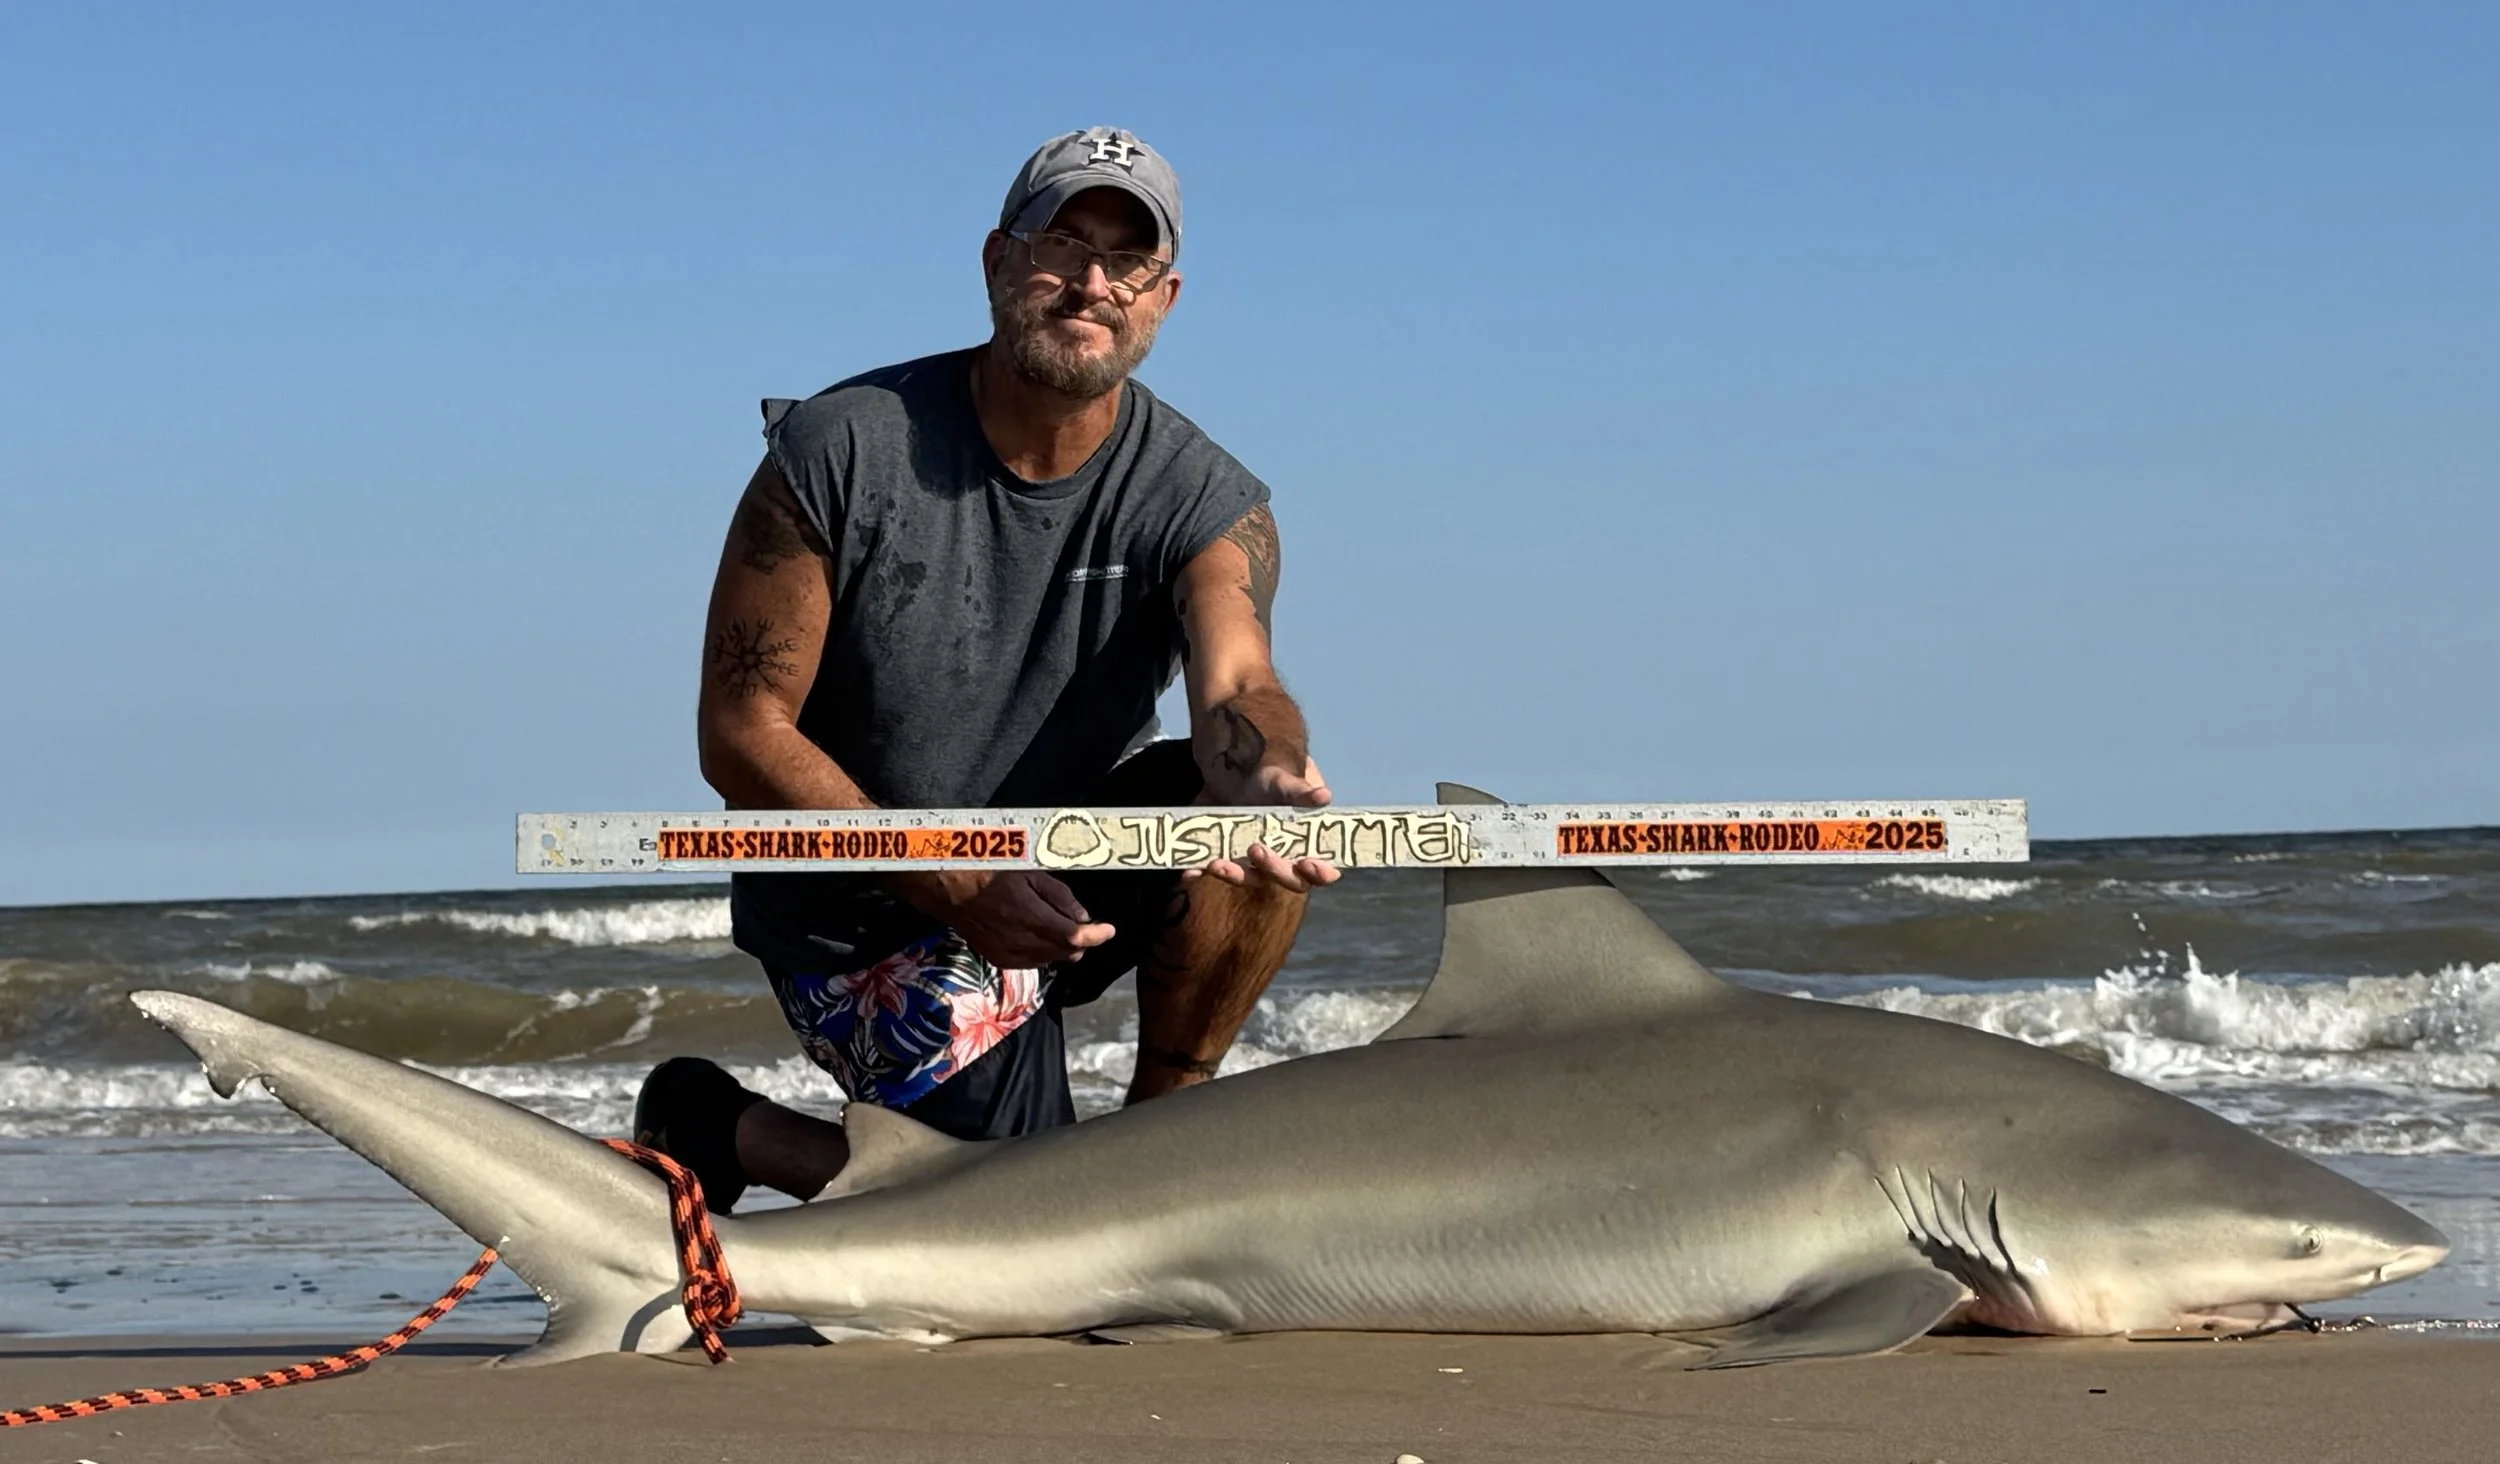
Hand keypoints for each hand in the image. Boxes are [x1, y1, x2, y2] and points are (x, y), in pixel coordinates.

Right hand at [908, 870, 1115, 968]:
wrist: (948, 888)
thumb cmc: (989, 870)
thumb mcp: (1029, 872)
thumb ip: (1059, 897)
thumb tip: (1083, 918)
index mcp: (1030, 915)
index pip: (1074, 937)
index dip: (1097, 935)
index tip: (1109, 930)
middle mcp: (1020, 941)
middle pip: (1066, 953)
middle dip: (1080, 940)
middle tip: (1082, 922)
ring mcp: (1008, 954)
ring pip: (1051, 960)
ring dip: (1061, 947)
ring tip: (1056, 924)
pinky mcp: (998, 959)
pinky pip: (1032, 962)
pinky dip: (1042, 951)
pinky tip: (1037, 933)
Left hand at [1189, 756, 1341, 892]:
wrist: (1232, 768)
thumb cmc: (1271, 776)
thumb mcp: (1285, 780)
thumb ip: (1302, 791)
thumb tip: (1323, 796)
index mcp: (1304, 844)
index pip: (1319, 869)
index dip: (1319, 873)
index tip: (1309, 864)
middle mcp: (1279, 858)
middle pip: (1284, 879)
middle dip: (1273, 870)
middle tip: (1257, 849)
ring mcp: (1248, 861)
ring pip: (1246, 878)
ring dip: (1233, 875)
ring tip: (1218, 862)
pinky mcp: (1221, 855)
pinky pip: (1211, 871)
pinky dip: (1199, 873)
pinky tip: (1189, 872)